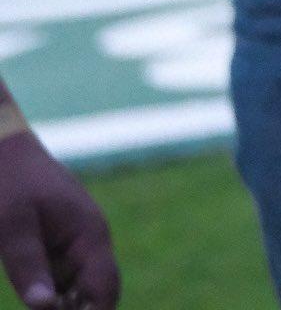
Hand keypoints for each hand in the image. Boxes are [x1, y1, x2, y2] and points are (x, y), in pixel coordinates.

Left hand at [0, 128, 119, 309]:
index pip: (106, 290)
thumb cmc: (9, 184)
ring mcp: (75, 246)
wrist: (5, 151)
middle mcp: (90, 243)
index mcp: (90, 235)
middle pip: (97, 296)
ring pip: (79, 294)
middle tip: (44, 308)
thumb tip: (44, 308)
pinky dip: (52, 300)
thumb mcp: (12, 228)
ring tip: (37, 300)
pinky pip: (63, 284)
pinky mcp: (58, 248)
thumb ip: (28, 267)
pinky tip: (36, 299)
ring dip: (64, 308)